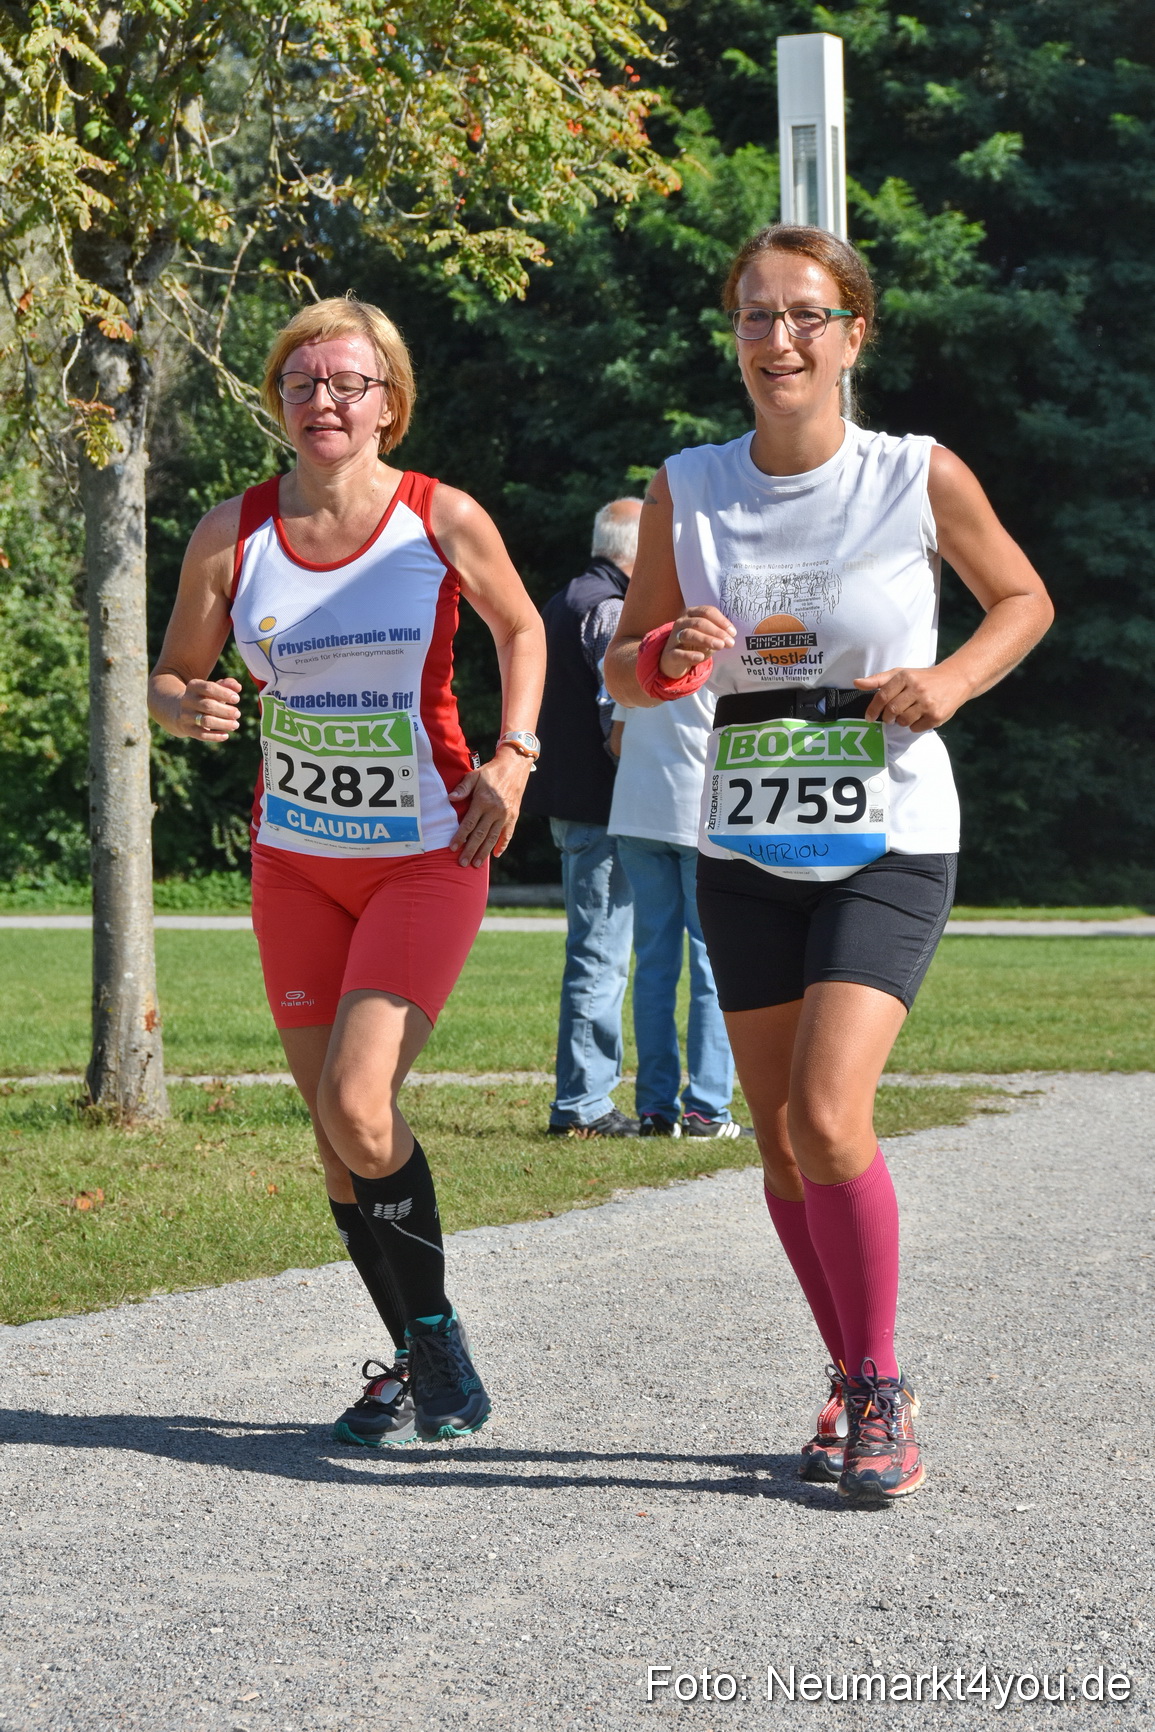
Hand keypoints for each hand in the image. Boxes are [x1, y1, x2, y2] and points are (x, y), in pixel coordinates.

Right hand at [179, 677, 241, 741]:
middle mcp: (187, 700)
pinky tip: (226, 735)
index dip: (224, 693)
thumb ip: (227, 685)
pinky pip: (201, 735)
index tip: (236, 699)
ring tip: (235, 724)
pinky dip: (215, 736)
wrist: (181, 710)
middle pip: (208, 706)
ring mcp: (186, 715)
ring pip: (206, 721)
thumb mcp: (214, 689)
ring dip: (223, 724)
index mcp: (194, 686)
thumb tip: (238, 687)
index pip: (209, 688)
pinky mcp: (187, 729)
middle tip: (237, 714)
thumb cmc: (204, 697)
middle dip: (226, 711)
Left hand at [447, 748, 533, 865]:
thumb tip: (451, 798)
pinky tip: (496, 854)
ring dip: (484, 852)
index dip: (460, 837)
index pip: (469, 824)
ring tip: (476, 864)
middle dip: (470, 850)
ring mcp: (505, 815)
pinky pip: (508, 834)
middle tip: (462, 863)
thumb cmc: (491, 772)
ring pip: (493, 838)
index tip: (453, 848)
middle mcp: (495, 810)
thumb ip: (463, 788)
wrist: (514, 767)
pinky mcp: (514, 816)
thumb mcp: (474, 775)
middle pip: (480, 835)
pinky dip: (502, 845)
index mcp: (483, 801)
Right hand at [658, 606, 735, 679]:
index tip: (733, 632)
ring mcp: (673, 637)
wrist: (674, 660)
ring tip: (720, 646)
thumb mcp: (707, 636)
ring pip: (689, 634)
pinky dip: (690, 655)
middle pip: (699, 622)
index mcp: (691, 614)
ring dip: (706, 640)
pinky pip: (679, 653)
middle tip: (729, 642)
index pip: (707, 611)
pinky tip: (700, 657)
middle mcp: (681, 622)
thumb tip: (731, 636)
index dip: (721, 621)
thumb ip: (718, 635)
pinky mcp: (669, 654)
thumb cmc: (694, 645)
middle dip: (716, 631)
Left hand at [854, 665, 972, 731]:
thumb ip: (878, 680)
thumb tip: (856, 683)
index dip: (873, 709)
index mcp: (905, 677)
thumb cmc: (922, 678)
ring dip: (902, 721)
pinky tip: (921, 716)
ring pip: (903, 721)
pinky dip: (914, 725)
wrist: (956, 679)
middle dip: (888, 717)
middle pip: (891, 711)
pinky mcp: (936, 716)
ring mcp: (927, 703)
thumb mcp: (901, 674)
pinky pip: (915, 728)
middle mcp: (917, 689)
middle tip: (890, 716)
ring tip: (909, 712)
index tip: (869, 718)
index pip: (882, 696)